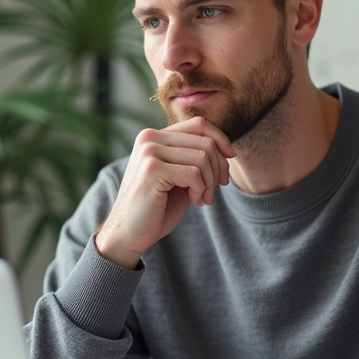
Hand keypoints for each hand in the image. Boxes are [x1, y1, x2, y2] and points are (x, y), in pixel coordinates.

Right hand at [95, 117, 234, 268]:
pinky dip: (201, 190)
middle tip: (213, 191)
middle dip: (218, 168)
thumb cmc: (156, 208)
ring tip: (202, 198)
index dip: (221, 140)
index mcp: (155, 136)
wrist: (129, 234)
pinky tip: (193, 201)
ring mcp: (149, 152)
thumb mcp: (179, 177)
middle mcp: (149, 138)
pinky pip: (194, 174)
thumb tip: (226, 149)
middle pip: (205, 141)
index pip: (199, 124)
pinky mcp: (152, 169)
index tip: (230, 159)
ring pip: (203, 157)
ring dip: (210, 182)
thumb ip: (194, 158)